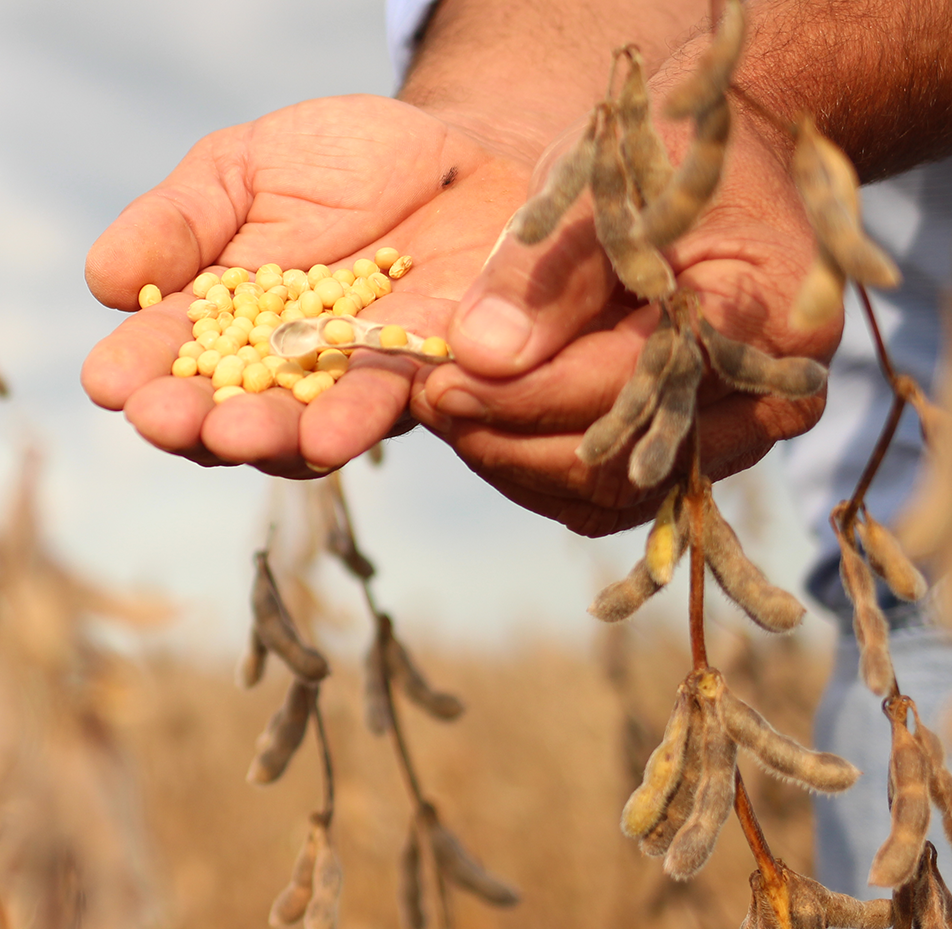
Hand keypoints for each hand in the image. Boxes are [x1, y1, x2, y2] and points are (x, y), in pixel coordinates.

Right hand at [81, 95, 534, 475]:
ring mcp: (343, 387)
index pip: (160, 356)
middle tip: (169, 421)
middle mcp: (271, 373)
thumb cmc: (335, 165)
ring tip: (241, 434)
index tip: (110, 382)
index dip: (133, 373)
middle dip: (192, 422)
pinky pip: (390, 406)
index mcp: (212, 323)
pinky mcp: (419, 382)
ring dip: (268, 437)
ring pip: (298, 430)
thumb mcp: (240, 169)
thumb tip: (103, 281)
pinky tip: (332, 429)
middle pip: (219, 412)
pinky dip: (358, 420)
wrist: (460, 162)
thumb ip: (175, 221)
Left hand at [412, 92, 838, 535]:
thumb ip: (547, 270)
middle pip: (618, 465)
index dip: (524, 395)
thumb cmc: (666, 161)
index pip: (627, 389)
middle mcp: (769, 394)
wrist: (726, 167)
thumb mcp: (603, 185)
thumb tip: (481, 354)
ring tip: (444, 409)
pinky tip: (478, 425)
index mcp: (763, 315)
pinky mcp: (693, 455)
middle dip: (507, 438)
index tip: (442, 379)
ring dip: (510, 462)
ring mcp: (738, 437)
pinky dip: (533, 471)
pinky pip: (604, 498)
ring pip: (605, 496)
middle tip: (430, 399)